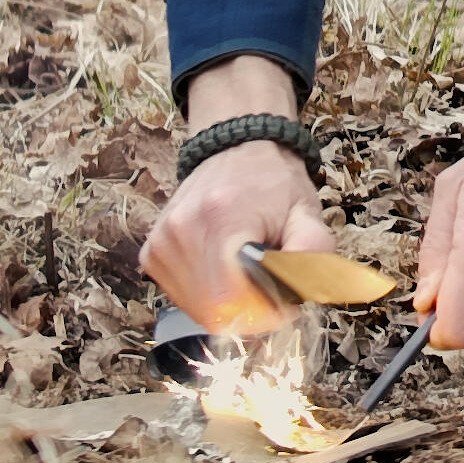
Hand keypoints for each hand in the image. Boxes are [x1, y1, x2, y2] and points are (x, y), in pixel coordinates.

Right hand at [144, 55, 332, 337]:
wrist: (237, 149)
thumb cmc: (274, 184)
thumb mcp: (307, 213)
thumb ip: (311, 255)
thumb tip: (297, 298)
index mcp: (221, 219)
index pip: (231, 301)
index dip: (262, 313)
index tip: (282, 299)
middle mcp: (181, 231)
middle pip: (213, 311)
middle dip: (248, 312)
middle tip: (268, 285)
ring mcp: (160, 243)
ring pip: (196, 309)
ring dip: (227, 305)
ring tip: (245, 272)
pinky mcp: (151, 253)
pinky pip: (180, 297)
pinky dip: (206, 295)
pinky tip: (222, 270)